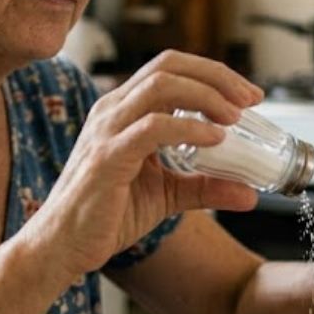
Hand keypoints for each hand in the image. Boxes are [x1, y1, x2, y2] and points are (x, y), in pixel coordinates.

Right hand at [23, 51, 260, 276]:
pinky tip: (213, 140)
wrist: (63, 247)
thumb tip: (250, 193)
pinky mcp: (107, 157)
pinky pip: (151, 128)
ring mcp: (107, 130)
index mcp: (124, 111)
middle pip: (168, 66)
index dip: (213, 74)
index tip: (249, 95)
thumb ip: (205, 187)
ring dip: (206, 96)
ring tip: (234, 117)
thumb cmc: (105, 216)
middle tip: (250, 98)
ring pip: (160, 86)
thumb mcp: (166, 196)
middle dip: (216, 76)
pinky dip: (188, 129)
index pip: (171, 69)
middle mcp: (113, 110)